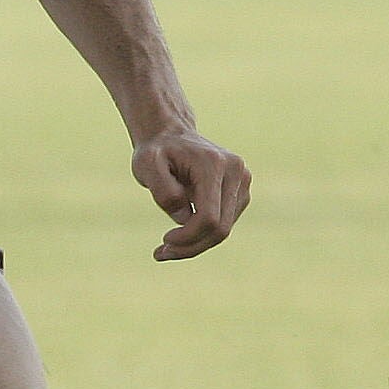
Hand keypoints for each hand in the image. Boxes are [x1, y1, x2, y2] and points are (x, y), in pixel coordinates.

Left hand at [133, 130, 251, 259]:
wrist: (170, 135)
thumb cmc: (156, 151)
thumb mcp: (145, 165)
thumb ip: (162, 190)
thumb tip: (184, 217)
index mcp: (214, 165)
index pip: (209, 218)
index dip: (188, 237)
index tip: (164, 242)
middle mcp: (236, 172)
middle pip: (220, 228)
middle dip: (191, 246)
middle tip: (161, 253)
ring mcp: (243, 182)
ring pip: (224, 230)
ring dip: (196, 243)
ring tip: (166, 245)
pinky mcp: (242, 191)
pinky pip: (225, 223)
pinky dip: (203, 234)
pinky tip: (181, 234)